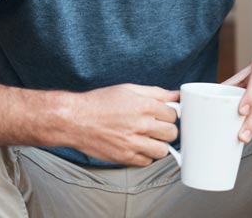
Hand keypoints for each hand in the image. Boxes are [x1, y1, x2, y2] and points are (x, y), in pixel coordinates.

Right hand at [64, 84, 178, 165]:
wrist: (75, 120)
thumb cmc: (100, 102)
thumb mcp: (128, 89)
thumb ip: (155, 92)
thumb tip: (176, 95)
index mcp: (144, 106)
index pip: (173, 114)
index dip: (169, 114)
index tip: (163, 115)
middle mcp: (141, 125)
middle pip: (172, 133)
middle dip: (167, 130)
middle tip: (157, 127)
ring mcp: (133, 143)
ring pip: (162, 150)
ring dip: (158, 145)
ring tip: (148, 138)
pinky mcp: (125, 157)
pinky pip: (147, 161)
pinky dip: (145, 156)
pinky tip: (137, 146)